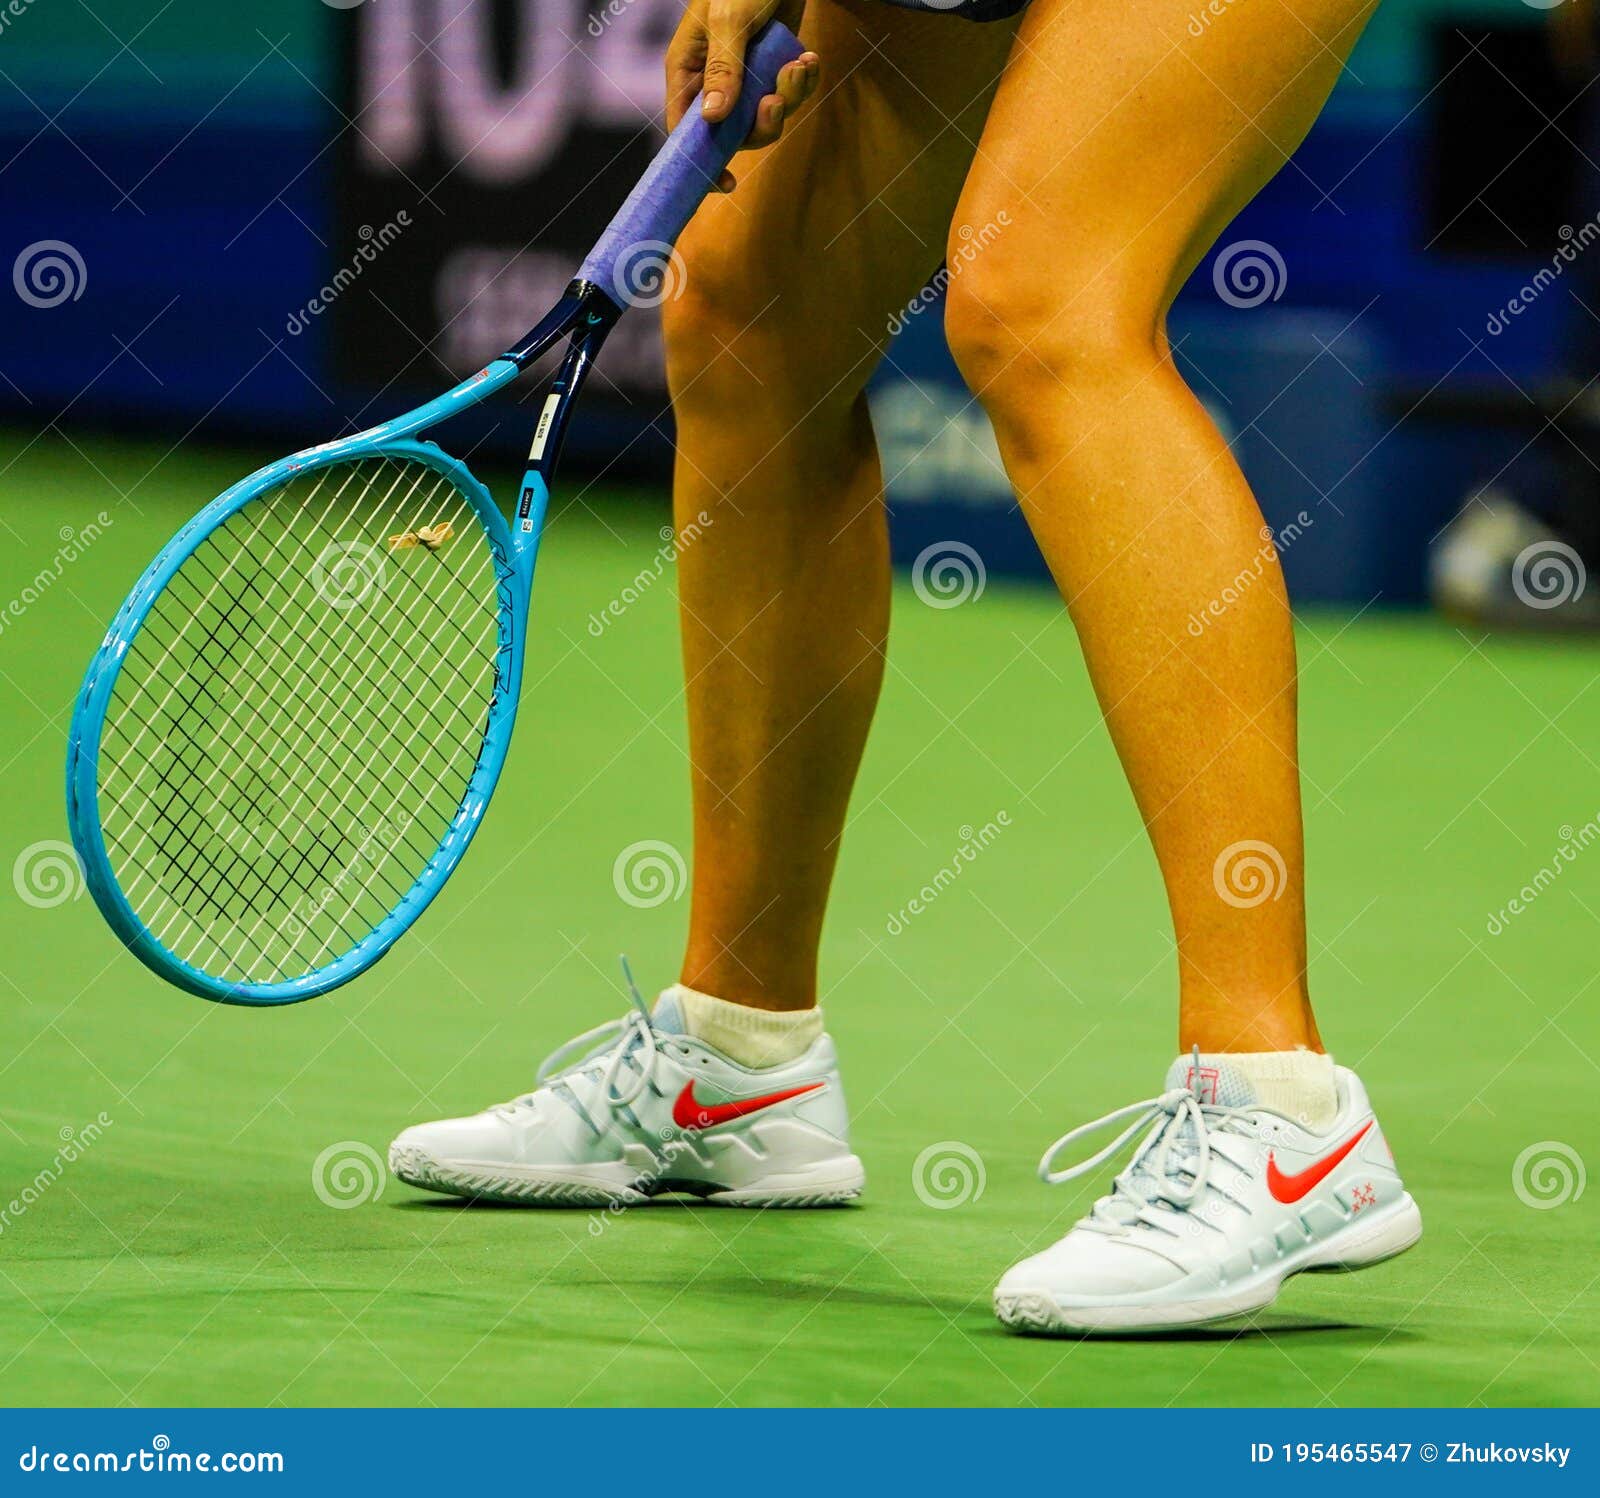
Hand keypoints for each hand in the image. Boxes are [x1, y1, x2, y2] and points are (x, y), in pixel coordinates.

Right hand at [665, 0, 819, 189]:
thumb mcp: (729, 21)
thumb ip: (723, 69)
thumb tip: (712, 119)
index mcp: (689, 69)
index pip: (684, 131)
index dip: (703, 161)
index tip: (726, 182)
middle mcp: (715, 80)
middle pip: (733, 133)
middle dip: (762, 124)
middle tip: (776, 101)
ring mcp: (747, 77)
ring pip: (766, 117)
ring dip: (789, 98)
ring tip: (800, 66)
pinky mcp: (774, 68)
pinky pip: (789, 95)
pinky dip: (803, 81)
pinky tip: (809, 59)